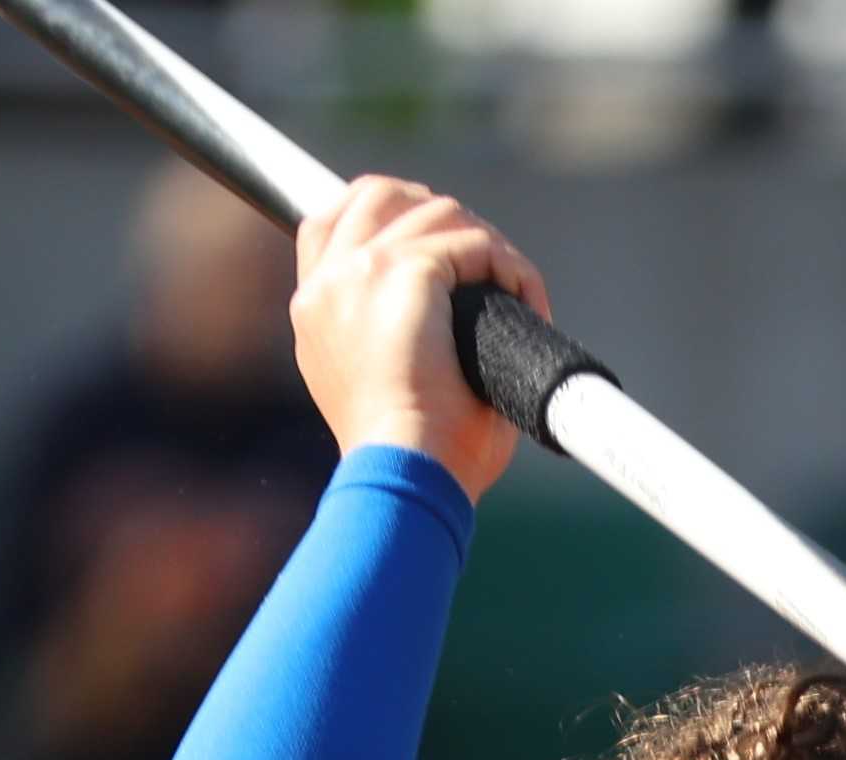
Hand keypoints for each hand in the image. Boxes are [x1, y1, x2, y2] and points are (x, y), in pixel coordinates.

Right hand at [288, 176, 552, 506]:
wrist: (403, 479)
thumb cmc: (410, 465)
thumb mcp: (381, 391)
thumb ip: (394, 340)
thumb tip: (454, 318)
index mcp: (316, 312)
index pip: (331, 222)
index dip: (387, 215)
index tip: (437, 244)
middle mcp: (327, 284)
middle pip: (378, 194)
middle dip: (441, 215)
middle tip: (487, 262)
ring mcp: (361, 272)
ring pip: (436, 213)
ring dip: (487, 246)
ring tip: (519, 293)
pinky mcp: (404, 273)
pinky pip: (473, 243)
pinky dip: (510, 267)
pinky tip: (529, 301)